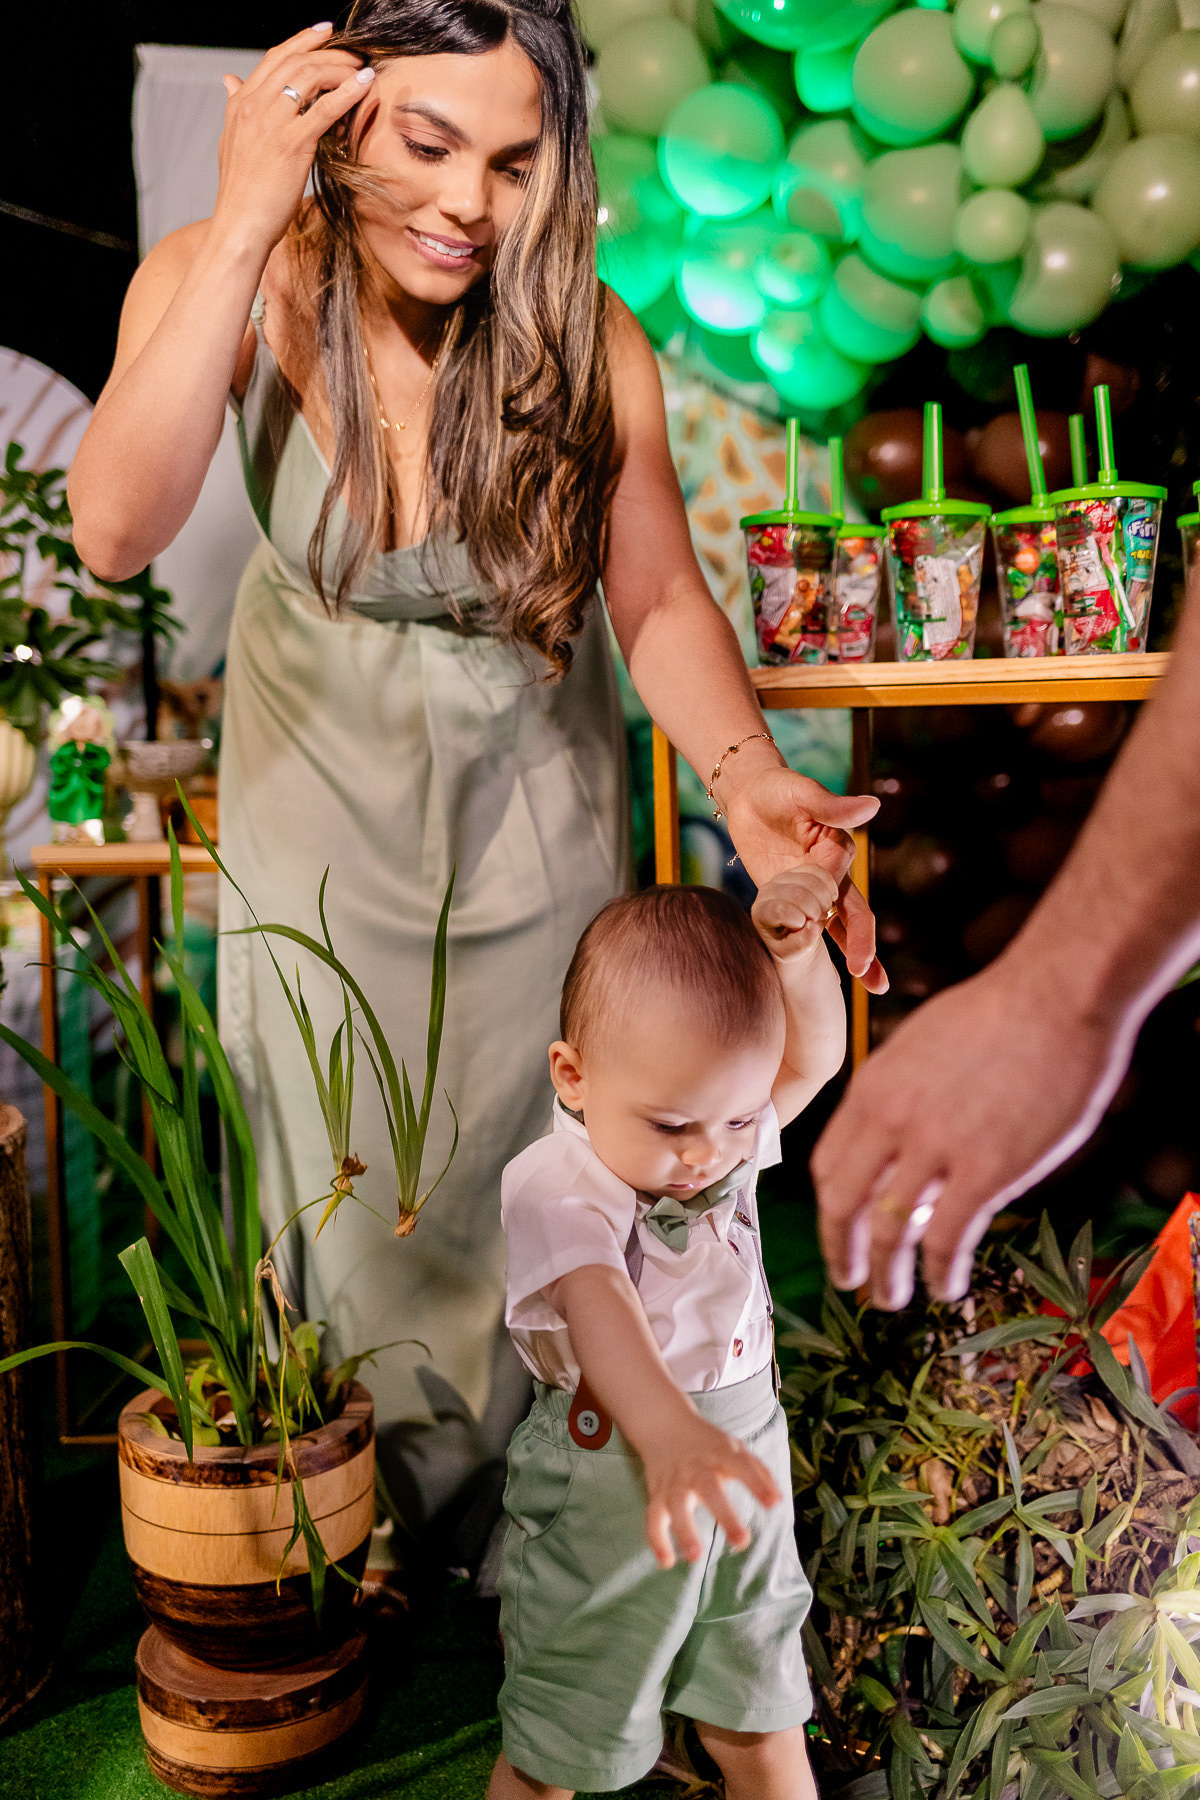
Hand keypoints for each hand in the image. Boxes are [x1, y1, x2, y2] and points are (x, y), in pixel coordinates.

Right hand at [215, 25, 373, 252]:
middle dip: (328, 52)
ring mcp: (271, 123)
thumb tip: (229, 81)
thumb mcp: (231, 141)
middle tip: (352, 53)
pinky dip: (346, 92)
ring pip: (309, 77)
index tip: (324, 33)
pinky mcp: (291, 144)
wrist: (238, 225)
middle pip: (295, 61)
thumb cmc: (240, 192)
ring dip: (340, 68)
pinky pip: (324, 109)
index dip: (301, 41)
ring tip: (361, 68)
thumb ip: (234, 107)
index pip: (274, 59)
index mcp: (240, 103)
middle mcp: (253, 105)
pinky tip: (364, 83)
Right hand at [639, 1411, 779, 1568]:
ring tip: (695, 1557)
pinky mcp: (657, 1494)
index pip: (741, 1466)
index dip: (757, 1484)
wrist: (663, 1424)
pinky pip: (653, 1518)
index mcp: (720, 1453)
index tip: (773, 1504)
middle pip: (708, 1488)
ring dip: (684, 1530)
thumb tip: (779, 1502)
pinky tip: (666, 1562)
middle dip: (724, 1515)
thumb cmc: (709, 1444)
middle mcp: (696, 1467)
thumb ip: (759, 1472)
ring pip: (676, 1505)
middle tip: (741, 1542)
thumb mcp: (735, 1448)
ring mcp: (674, 1481)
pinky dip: (656, 1540)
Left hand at [722, 762, 886, 992]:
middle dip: (862, 942)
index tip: (817, 906)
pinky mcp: (793, 900)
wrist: (751, 797)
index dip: (828, 894)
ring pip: (842, 929)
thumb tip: (872, 807)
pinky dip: (821, 952)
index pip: (838, 878)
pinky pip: (808, 930)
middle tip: (863, 970)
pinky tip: (835, 981)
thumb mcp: (802, 792)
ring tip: (877, 987)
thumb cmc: (778, 789)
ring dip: (859, 956)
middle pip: (854, 913)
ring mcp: (815, 891)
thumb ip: (833, 806)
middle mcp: (834, 875)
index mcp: (839, 850)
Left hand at [752, 863, 839, 962]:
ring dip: (823, 899)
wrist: (794, 934)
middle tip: (818, 921)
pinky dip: (828, 884)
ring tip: (823, 912)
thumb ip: (801, 943)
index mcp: (761, 913)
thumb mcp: (793, 952)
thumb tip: (813, 927)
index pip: (777, 909)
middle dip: (815, 910)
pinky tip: (832, 897)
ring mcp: (782, 878)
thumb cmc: (790, 945)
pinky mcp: (797, 871)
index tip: (804, 925)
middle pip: (797, 894)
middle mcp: (767, 892)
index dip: (797, 918)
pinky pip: (817, 870)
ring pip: (809, 880)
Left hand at [811, 955, 1123, 1309]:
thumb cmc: (1001, 1014)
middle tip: (851, 1281)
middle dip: (842, 1250)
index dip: (831, 1209)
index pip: (828, 1165)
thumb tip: (898, 1144)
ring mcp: (935, 1146)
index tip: (839, 1232)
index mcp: (872, 1088)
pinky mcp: (985, 1169)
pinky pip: (947, 1238)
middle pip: (843, 1203)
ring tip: (891, 1300)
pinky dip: (939, 1272)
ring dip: (886, 1276)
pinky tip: (946, 1288)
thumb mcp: (923, 1046)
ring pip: (888, 1231)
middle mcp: (890, 1120)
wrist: (1056, 995)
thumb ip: (900, 1096)